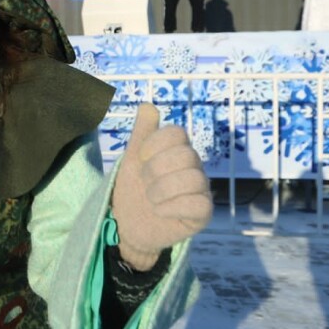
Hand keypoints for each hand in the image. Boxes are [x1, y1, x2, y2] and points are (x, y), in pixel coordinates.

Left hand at [111, 104, 211, 269]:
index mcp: (178, 150)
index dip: (154, 144)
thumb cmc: (132, 188)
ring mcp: (201, 190)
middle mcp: (194, 167)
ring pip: (193, 179)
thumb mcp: (132, 158)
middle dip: (155, 171)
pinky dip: (172, 207)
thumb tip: (147, 105)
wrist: (126, 223)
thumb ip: (141, 132)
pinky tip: (160, 211)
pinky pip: (198, 204)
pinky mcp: (202, 213)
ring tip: (151, 199)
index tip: (139, 159)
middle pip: (186, 155)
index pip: (177, 133)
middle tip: (145, 184)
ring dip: (161, 191)